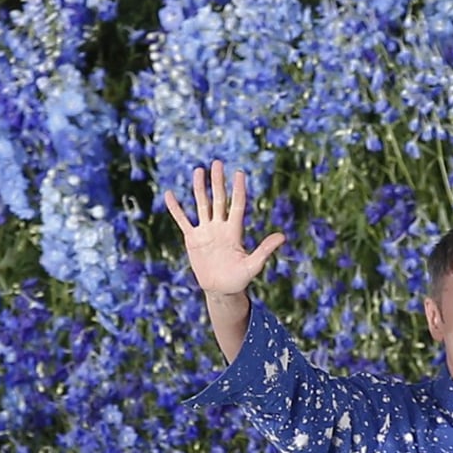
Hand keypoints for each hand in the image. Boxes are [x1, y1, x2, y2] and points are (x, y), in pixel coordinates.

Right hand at [164, 159, 284, 296]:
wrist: (221, 289)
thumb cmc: (239, 279)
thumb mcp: (253, 265)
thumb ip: (265, 250)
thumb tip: (283, 236)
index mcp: (235, 231)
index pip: (237, 205)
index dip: (238, 190)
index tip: (239, 173)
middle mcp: (220, 227)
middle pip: (219, 199)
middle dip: (218, 182)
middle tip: (217, 163)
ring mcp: (206, 231)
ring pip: (202, 204)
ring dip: (200, 188)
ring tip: (198, 170)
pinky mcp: (192, 239)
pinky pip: (182, 220)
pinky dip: (176, 208)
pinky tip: (169, 194)